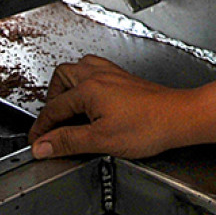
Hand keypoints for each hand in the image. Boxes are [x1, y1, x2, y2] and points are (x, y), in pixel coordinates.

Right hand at [27, 55, 198, 159]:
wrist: (180, 116)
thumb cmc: (149, 126)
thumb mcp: (101, 140)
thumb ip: (68, 142)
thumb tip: (43, 145)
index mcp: (89, 88)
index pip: (53, 108)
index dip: (41, 128)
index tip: (36, 141)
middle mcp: (99, 75)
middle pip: (62, 78)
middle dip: (52, 100)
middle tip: (51, 122)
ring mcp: (113, 74)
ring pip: (79, 69)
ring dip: (68, 87)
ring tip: (68, 108)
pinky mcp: (124, 79)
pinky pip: (95, 71)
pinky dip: (86, 84)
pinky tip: (92, 100)